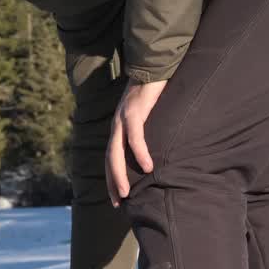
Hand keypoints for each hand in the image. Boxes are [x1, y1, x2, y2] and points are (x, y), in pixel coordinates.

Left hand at [106, 79, 166, 205]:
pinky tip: (147, 167)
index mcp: (119, 128)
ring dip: (120, 175)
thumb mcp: (150, 117)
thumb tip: (159, 153)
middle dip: (112, 183)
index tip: (117, 199)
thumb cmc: (155, 92)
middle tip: (119, 203)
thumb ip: (149, 132)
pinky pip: (135, 136)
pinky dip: (140, 153)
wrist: (154, 65)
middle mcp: (117, 125)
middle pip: (109, 160)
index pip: (111, 158)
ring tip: (127, 194)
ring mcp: (123, 118)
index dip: (112, 179)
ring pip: (117, 152)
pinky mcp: (135, 111)